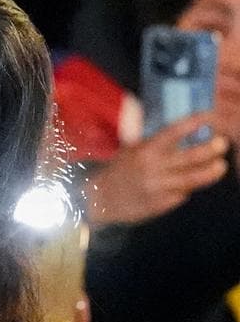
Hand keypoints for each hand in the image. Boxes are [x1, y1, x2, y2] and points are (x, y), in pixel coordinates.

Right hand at [86, 113, 228, 225]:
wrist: (99, 200)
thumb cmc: (116, 171)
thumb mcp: (128, 150)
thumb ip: (151, 142)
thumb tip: (176, 131)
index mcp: (144, 150)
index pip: (173, 132)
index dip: (193, 124)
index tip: (208, 117)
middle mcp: (153, 167)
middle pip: (191, 157)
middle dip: (210, 149)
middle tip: (222, 143)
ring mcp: (159, 187)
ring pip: (193, 178)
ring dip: (210, 171)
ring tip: (221, 166)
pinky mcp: (162, 204)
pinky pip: (182, 194)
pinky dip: (188, 188)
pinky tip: (190, 184)